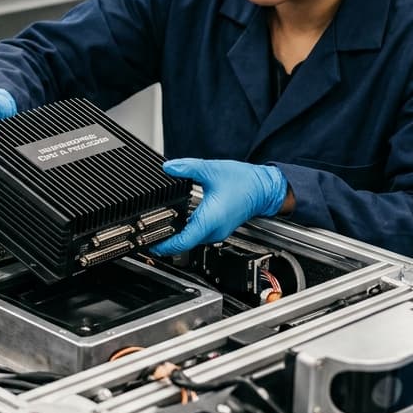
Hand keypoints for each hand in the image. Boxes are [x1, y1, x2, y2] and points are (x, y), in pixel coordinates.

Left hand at [151, 159, 287, 254]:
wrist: (264, 188)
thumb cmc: (245, 182)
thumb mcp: (211, 170)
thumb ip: (187, 168)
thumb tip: (169, 168)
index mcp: (210, 219)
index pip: (182, 241)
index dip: (163, 245)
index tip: (149, 243)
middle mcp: (214, 230)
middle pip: (184, 242)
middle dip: (166, 238)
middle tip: (147, 230)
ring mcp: (217, 232)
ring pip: (191, 239)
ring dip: (177, 234)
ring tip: (159, 225)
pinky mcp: (219, 229)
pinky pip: (198, 234)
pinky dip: (186, 230)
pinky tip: (177, 220)